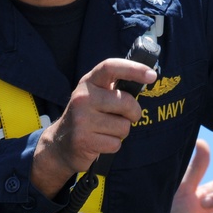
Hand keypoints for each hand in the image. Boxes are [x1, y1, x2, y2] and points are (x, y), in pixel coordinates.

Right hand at [30, 58, 156, 197]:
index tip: (152, 75)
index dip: (134, 69)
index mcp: (89, 82)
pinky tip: (99, 141)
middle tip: (126, 117)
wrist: (60, 143)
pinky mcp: (83, 140)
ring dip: (120, 132)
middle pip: (126, 102)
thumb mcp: (96, 95)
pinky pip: (116, 143)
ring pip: (124, 126)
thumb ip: (115, 88)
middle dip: (133, 113)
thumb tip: (148, 78)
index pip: (111, 67)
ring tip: (105, 130)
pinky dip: (113, 145)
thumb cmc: (88, 116)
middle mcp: (83, 97)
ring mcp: (81, 119)